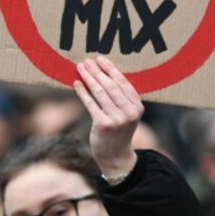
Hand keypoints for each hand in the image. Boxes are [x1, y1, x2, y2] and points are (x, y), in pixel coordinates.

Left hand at [74, 56, 142, 177]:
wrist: (116, 156)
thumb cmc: (119, 130)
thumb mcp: (126, 114)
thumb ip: (121, 97)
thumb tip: (103, 73)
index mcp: (137, 107)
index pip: (123, 83)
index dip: (110, 69)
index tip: (100, 59)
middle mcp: (129, 112)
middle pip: (111, 86)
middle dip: (97, 71)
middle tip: (87, 61)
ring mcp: (116, 119)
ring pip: (100, 93)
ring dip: (89, 78)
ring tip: (81, 68)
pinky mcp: (103, 125)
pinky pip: (90, 104)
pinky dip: (83, 92)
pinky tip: (76, 83)